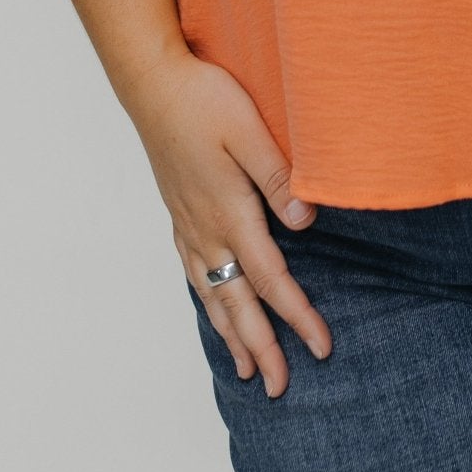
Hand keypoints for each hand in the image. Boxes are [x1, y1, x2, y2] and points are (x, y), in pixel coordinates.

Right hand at [128, 49, 332, 391]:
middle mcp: (206, 228)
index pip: (272, 278)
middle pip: (239, 303)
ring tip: (246, 370)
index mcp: (230, 212)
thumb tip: (307, 225)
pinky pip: (194, 273)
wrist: (152, 83)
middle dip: (262, 347)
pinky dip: (207, 302)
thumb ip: (278, 178)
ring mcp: (188, 223)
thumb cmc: (204, 99)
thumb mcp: (249, 130)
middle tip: (280, 388)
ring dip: (232, 334)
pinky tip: (213, 308)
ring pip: (213, 294)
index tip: (320, 348)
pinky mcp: (178, 212)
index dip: (297, 316)